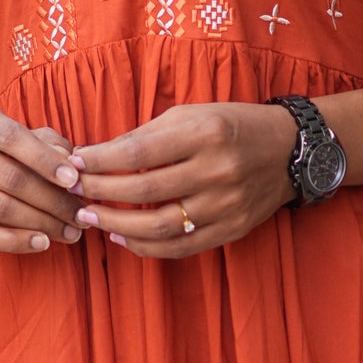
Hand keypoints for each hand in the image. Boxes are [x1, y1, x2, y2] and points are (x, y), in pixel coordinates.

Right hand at [0, 108, 84, 253]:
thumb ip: (51, 146)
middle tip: (81, 215)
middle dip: (53, 200)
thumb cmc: (3, 155)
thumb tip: (72, 163)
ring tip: (69, 232)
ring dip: (41, 223)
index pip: (12, 137)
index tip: (74, 180)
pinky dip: (15, 241)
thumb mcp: (26, 141)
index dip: (45, 159)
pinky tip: (41, 243)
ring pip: (0, 207)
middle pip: (11, 178)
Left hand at [66, 102, 295, 257]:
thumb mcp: (191, 114)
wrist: (290, 149)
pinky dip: (146, 247)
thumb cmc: (232, 124)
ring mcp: (226, 204)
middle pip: (144, 191)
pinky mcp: (232, 228)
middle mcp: (217, 170)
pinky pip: (182, 247)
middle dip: (100, 194)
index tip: (74, 162)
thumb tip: (96, 154)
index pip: (138, 153)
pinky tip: (122, 238)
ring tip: (90, 218)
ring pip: (160, 227)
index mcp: (204, 133)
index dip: (100, 161)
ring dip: (117, 225)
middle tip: (73, 193)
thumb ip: (146, 135)